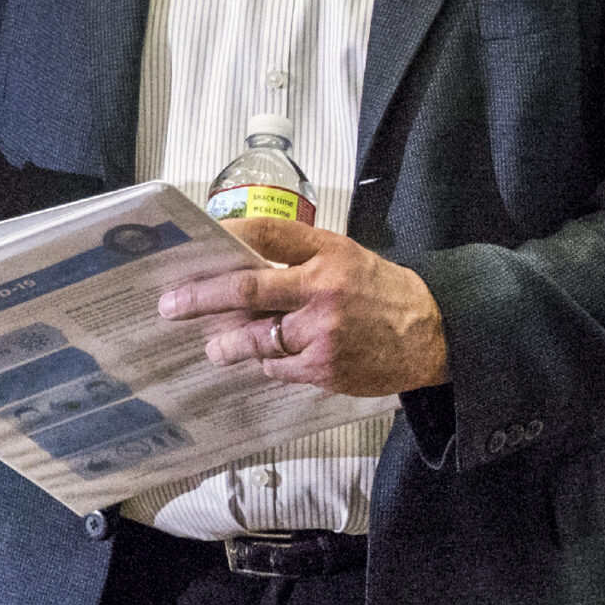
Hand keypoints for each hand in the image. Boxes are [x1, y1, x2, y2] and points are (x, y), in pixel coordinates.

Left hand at [160, 218, 449, 397]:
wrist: (432, 336)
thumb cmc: (385, 294)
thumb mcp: (349, 258)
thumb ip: (301, 258)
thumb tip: (242, 268)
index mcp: (329, 253)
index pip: (266, 235)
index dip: (227, 237)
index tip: (200, 242)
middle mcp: (322, 289)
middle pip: (245, 290)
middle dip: (200, 298)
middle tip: (171, 304)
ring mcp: (321, 332)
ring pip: (255, 338)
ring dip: (227, 342)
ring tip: (213, 346)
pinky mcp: (323, 368)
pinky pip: (277, 366)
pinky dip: (267, 362)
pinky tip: (266, 359)